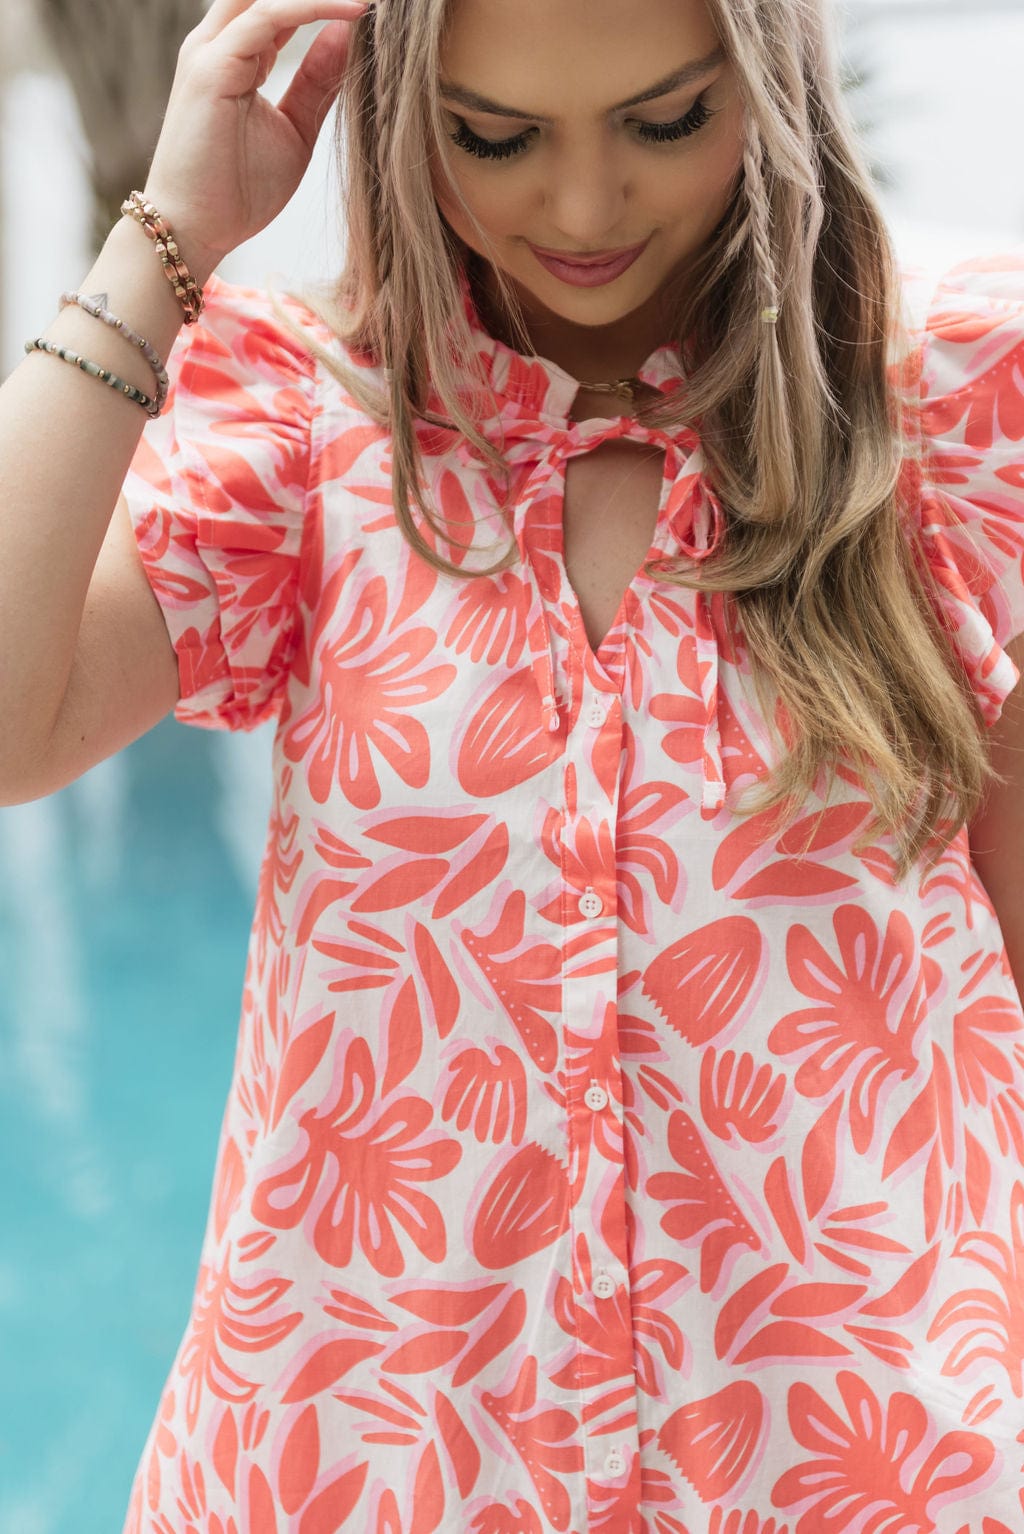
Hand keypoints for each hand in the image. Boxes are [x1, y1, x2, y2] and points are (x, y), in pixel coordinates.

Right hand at [140, 0, 368, 279]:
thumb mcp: (295, 129)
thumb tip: (347, 34)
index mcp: (239, 53)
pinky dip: (310, 8)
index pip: (281, 4)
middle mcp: (220, 42)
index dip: (324, 0)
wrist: (198, 229)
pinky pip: (267, 17)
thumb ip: (318, 82)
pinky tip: (351, 11)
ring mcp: (211, 50)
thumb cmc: (239, 190)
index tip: (371, 4)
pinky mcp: (211, 67)